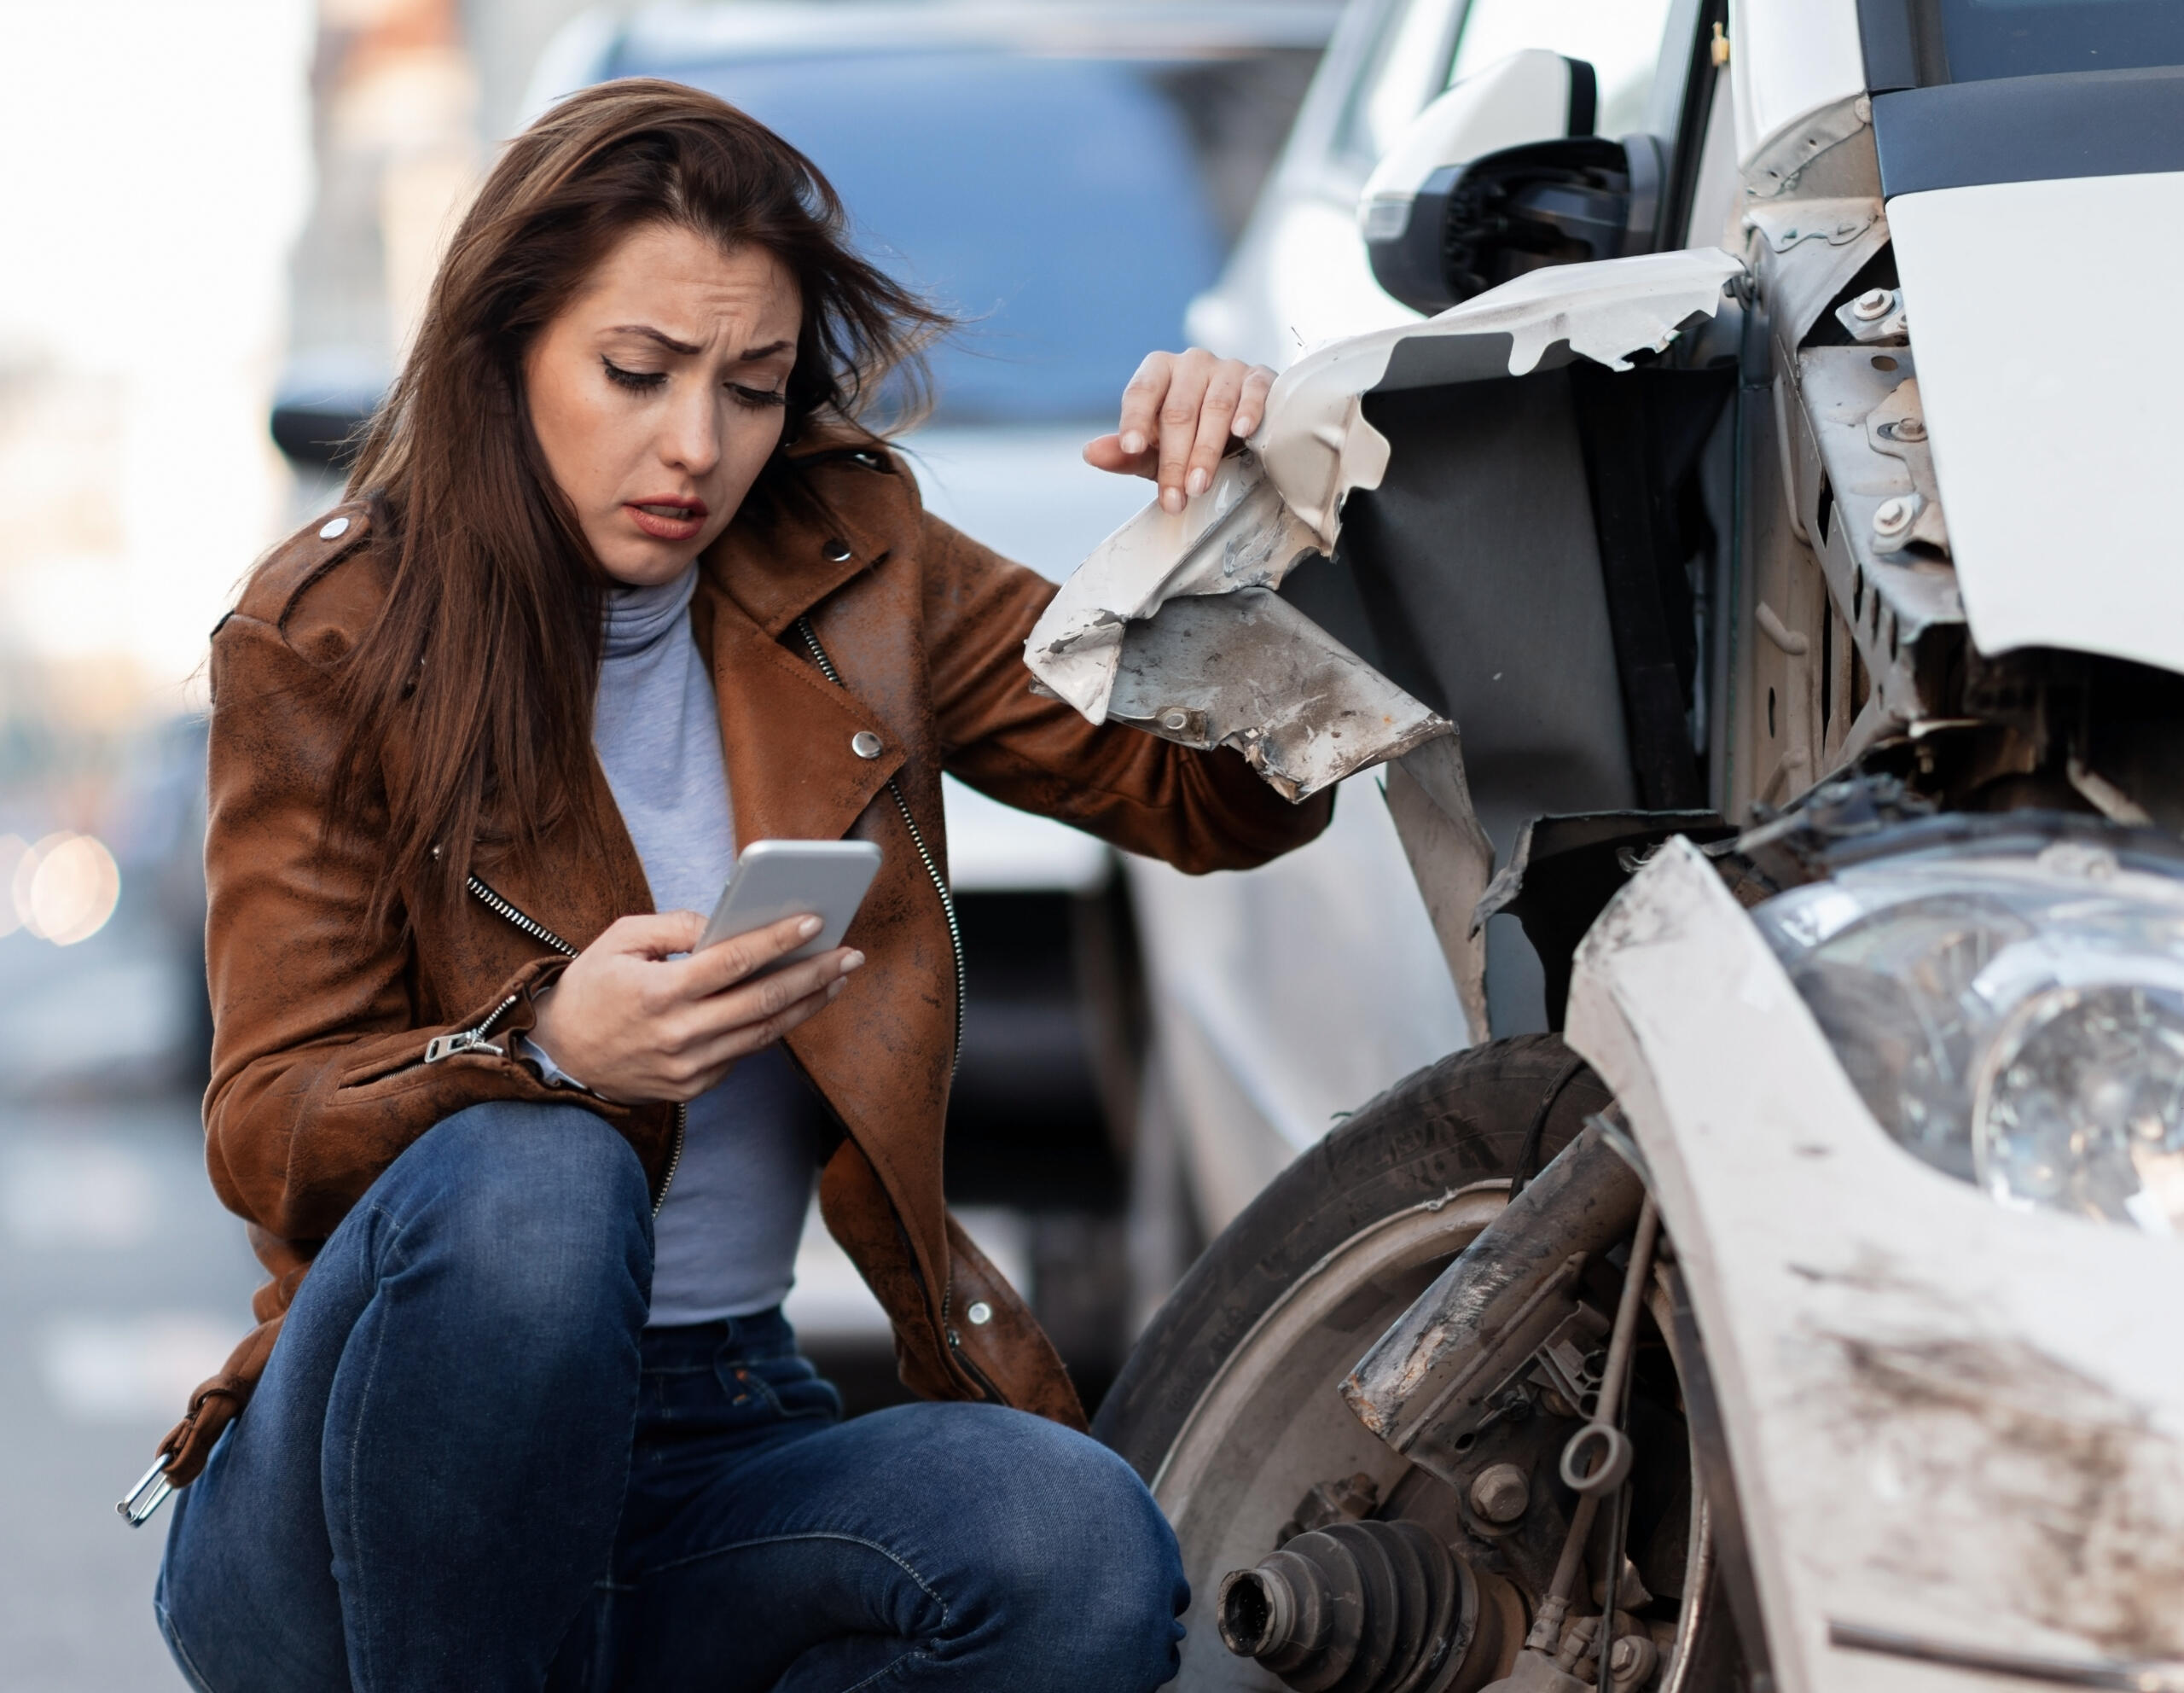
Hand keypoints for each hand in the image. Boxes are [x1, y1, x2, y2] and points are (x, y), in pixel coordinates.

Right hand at [527, 911, 861, 1103]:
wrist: (561, 1058)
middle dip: (813, 975)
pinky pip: (744, 1052)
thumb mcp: (619, 940)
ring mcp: (689, 1067)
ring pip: (764, 1033)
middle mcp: (678, 1035)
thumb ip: (676, 927)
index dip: (775, 941)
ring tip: (837, 977)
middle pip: (762, 1001)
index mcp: (658, 994)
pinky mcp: (695, 1086)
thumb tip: (728, 924)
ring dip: (807, 1004)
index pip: (730, 962)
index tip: (814, 921)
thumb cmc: (592, 988)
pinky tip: (798, 1002)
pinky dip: (774, 1025)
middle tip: (851, 953)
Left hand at [1082, 349, 1276, 513]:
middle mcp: (1191, 363)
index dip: (1135, 420)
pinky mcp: (1259, 378)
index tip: (1131, 448)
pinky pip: (1254, 391)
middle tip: (1174, 498)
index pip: (1141, 392)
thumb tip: (1091, 453)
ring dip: (1206, 450)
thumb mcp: (1154, 452)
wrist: (1240, 432)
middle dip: (1174, 459)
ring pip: (1215, 406)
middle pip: (1178, 410)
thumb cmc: (1189, 439)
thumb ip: (1125, 455)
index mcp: (1158, 371)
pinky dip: (1248, 411)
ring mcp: (1227, 368)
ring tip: (1199, 486)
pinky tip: (1241, 432)